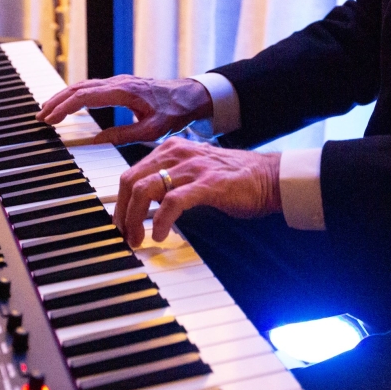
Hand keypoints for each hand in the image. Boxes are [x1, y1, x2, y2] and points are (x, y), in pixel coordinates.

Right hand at [36, 75, 212, 145]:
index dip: (65, 107)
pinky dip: (74, 95)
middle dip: (57, 101)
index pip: (85, 96)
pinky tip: (67, 105)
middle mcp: (118, 82)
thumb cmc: (174, 112)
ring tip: (47, 112)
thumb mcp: (151, 130)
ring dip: (63, 97)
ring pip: (83, 85)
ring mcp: (118, 81)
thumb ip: (123, 136)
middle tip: (40, 117)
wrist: (190, 95)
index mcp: (124, 92)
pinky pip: (91, 87)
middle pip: (79, 88)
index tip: (50, 119)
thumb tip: (95, 141)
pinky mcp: (119, 85)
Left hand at [114, 137, 281, 246]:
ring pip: (145, 190)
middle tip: (126, 236)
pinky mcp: (207, 184)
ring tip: (138, 239)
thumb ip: (169, 180)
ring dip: (135, 219)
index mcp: (170, 150)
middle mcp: (176, 153)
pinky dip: (160, 221)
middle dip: (122, 213)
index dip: (120, 203)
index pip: (130, 174)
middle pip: (131, 181)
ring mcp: (192, 167)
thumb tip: (144, 203)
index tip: (121, 225)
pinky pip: (172, 202)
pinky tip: (159, 235)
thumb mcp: (192, 171)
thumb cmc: (232, 179)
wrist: (269, 177)